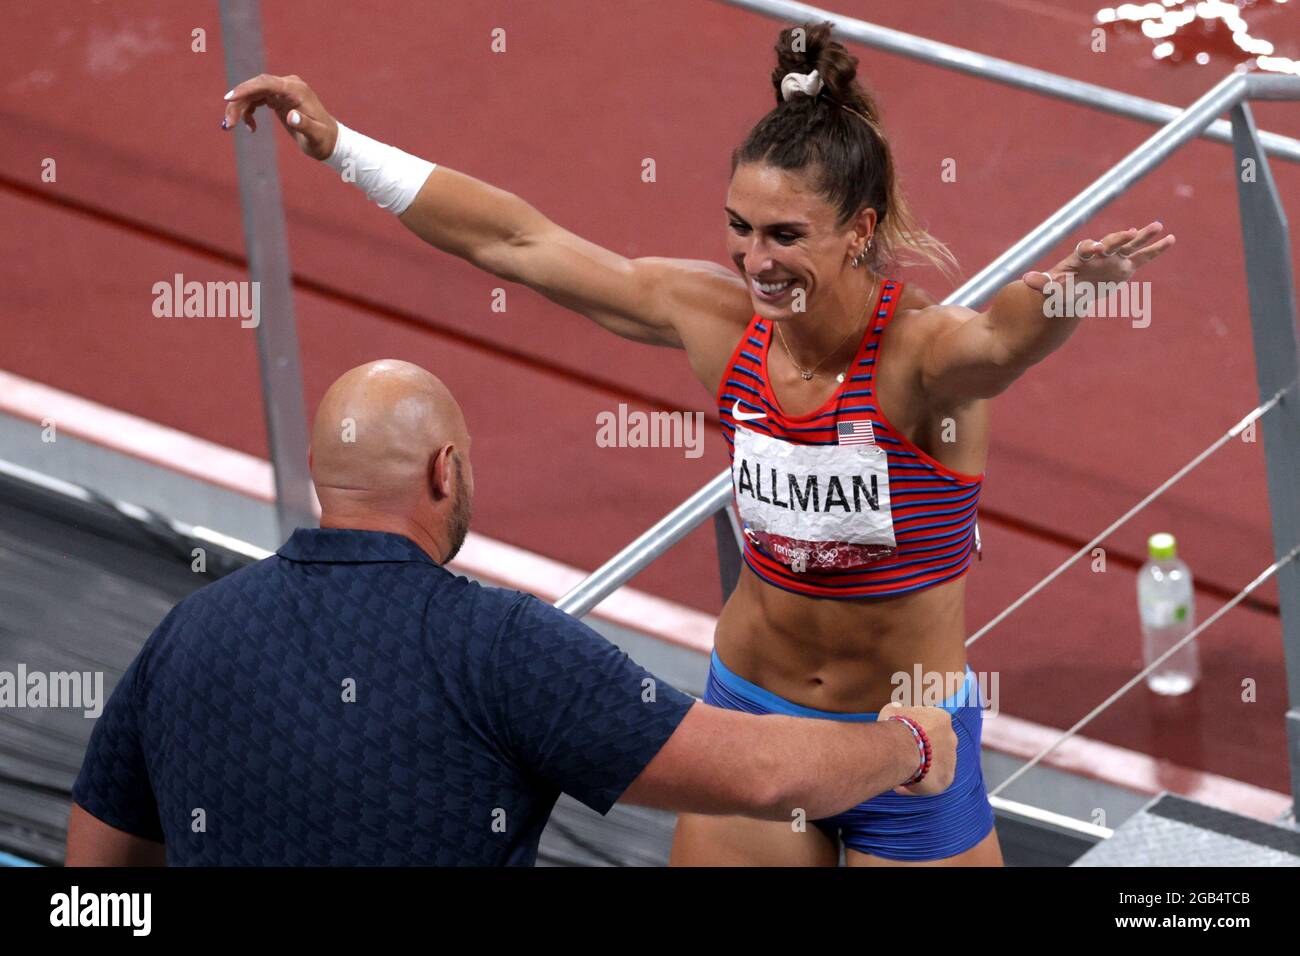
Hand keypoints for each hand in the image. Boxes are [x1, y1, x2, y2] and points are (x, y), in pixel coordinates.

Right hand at [221, 73, 337, 160]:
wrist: (330, 140)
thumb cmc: (324, 139)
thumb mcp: (316, 136)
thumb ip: (305, 125)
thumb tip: (291, 116)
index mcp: (296, 90)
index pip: (266, 83)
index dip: (246, 88)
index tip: (230, 98)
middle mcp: (288, 86)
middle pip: (255, 88)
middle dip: (238, 103)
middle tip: (228, 124)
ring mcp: (283, 91)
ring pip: (253, 94)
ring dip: (240, 108)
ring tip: (231, 126)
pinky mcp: (279, 98)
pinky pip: (257, 100)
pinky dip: (249, 111)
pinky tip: (251, 127)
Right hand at [879, 703, 955, 795]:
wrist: (904, 748)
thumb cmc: (896, 727)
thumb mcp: (892, 710)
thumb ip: (897, 709)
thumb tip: (897, 707)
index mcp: (942, 719)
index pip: (932, 725)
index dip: (916, 732)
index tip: (904, 737)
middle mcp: (951, 738)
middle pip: (936, 745)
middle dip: (923, 751)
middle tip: (904, 756)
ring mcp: (951, 759)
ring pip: (935, 765)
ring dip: (921, 769)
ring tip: (899, 773)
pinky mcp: (947, 778)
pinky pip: (931, 784)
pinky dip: (917, 786)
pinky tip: (900, 786)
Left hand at [1022, 221, 1174, 292]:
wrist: (1070, 293)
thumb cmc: (1058, 290)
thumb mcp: (1049, 290)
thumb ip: (1041, 283)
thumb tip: (1025, 280)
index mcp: (1080, 258)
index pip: (1086, 249)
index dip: (1091, 247)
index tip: (1097, 248)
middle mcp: (1098, 255)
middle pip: (1110, 242)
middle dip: (1119, 238)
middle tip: (1132, 233)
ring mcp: (1113, 259)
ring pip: (1130, 245)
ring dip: (1143, 236)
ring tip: (1158, 226)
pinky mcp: (1124, 267)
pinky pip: (1142, 257)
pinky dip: (1155, 249)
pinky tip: (1170, 239)